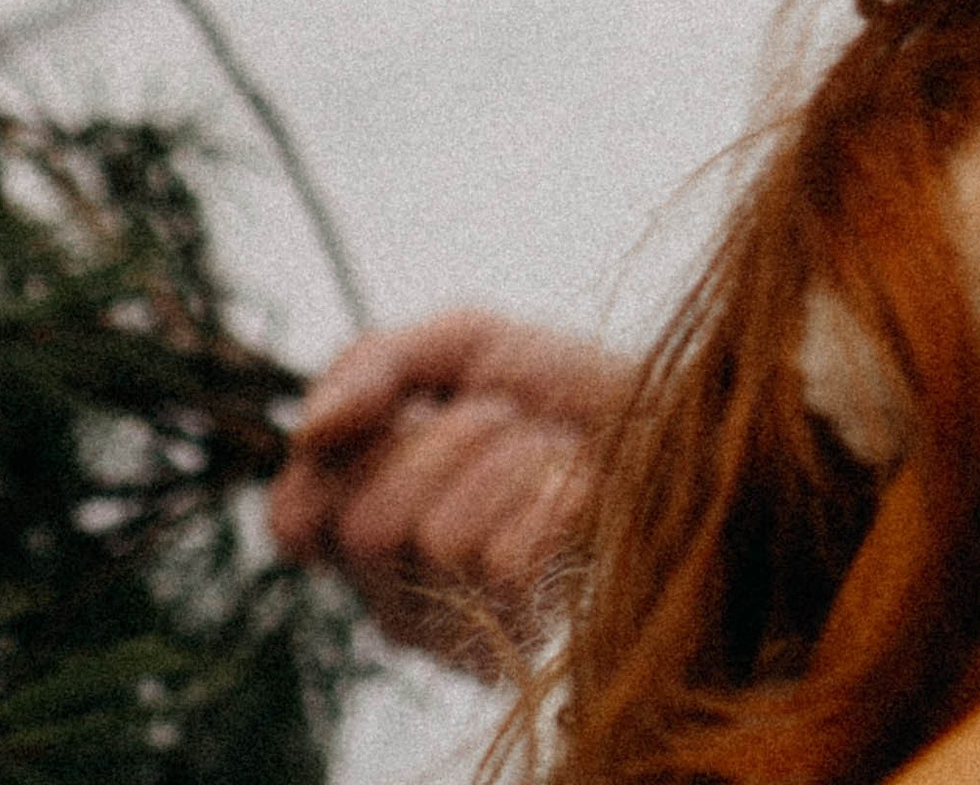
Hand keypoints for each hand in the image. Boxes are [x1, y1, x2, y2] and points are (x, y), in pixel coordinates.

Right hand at [266, 309, 637, 673]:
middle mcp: (396, 596)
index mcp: (366, 528)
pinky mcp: (524, 634)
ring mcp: (456, 628)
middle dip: (450, 437)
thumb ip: (374, 365)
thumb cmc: (569, 390)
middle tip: (505, 422)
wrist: (683, 414)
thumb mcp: (465, 344)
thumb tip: (311, 427)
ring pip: (441, 535)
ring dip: (513, 461)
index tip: (403, 410)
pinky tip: (581, 495)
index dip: (344, 458)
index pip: (296, 518)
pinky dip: (556, 498)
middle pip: (367, 521)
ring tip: (552, 456)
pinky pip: (508, 560)